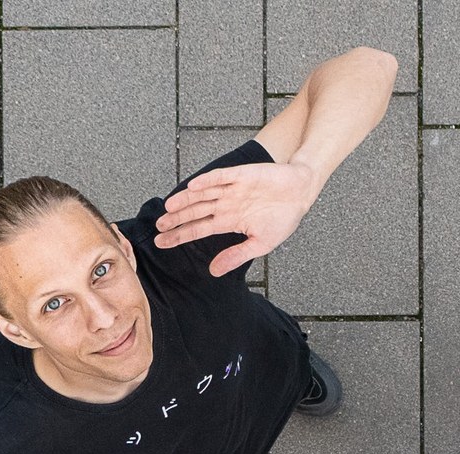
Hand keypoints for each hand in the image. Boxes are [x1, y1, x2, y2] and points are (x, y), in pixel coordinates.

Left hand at [154, 160, 320, 275]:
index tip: (162, 242)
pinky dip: (208, 181)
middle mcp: (226, 204)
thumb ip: (235, 256)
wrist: (301, 193)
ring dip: (186, 200)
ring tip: (168, 208)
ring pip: (203, 194)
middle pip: (195, 211)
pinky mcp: (242, 175)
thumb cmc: (283, 218)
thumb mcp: (259, 244)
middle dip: (176, 219)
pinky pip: (221, 177)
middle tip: (158, 227)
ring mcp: (232, 189)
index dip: (180, 235)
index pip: (198, 228)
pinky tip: (193, 187)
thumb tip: (213, 272)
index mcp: (228, 221)